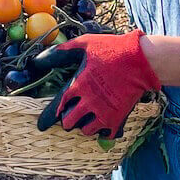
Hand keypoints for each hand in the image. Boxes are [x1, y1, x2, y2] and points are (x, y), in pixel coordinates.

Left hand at [34, 29, 160, 138]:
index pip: (56, 107)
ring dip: (83, 125)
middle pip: (69, 123)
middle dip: (67, 120)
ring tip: (86, 117)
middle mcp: (89, 102)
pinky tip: (101, 122)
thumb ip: (60, 53)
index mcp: (78, 85)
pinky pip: (104, 134)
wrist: (142, 60)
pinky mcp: (118, 118)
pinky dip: (101, 130)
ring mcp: (104, 112)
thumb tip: (37, 61)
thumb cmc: (112, 49)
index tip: (42, 124)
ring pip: (85, 130)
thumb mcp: (83, 45)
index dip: (47, 117)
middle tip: (70, 115)